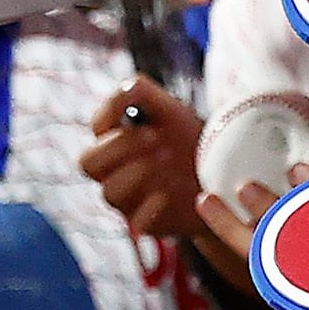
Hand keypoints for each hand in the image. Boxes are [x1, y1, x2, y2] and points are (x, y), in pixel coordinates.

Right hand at [80, 77, 207, 243]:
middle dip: (119, 148)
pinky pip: (137, 221)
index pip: (96, 128)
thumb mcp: (169, 108)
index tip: (144, 113)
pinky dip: (152, 206)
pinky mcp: (146, 221)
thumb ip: (142, 91)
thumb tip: (126, 87)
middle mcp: (114, 170)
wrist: (221, 176)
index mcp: (115, 140)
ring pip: (109, 192)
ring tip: (168, 158)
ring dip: (138, 173)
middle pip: (87, 163)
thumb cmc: (186, 138)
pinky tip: (171, 191)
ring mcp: (128, 198)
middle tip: (156, 137)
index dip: (113, 118)